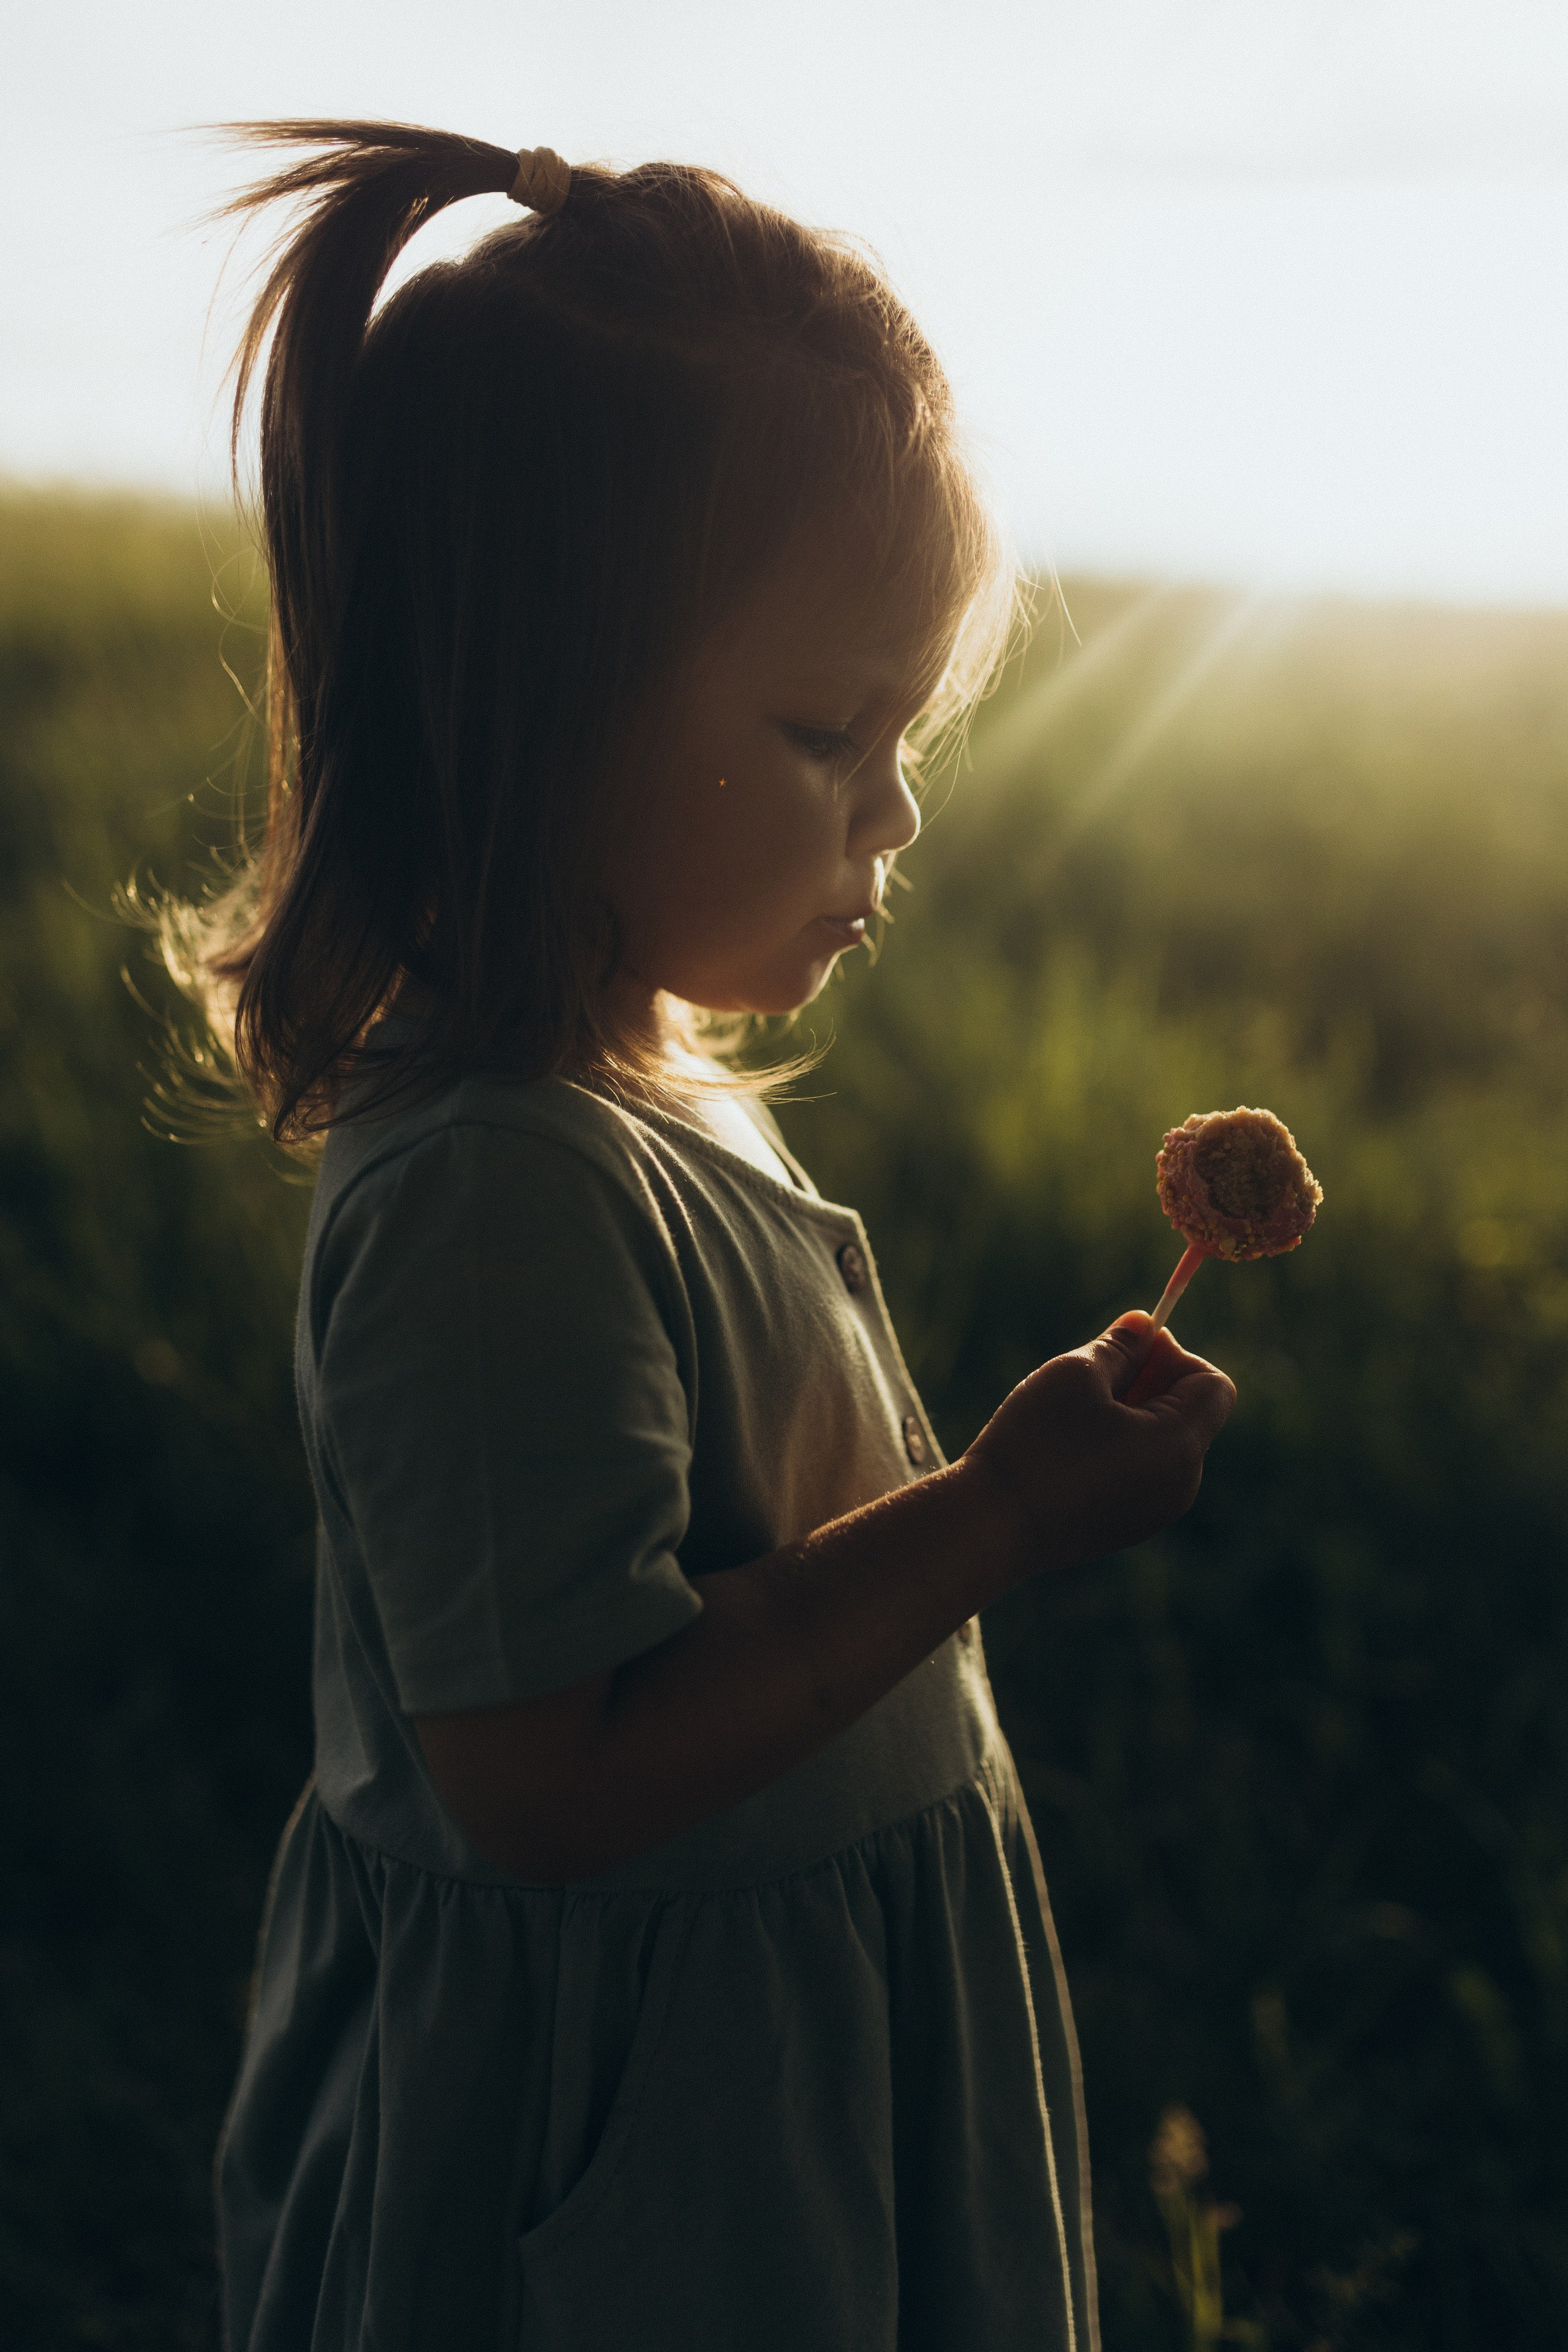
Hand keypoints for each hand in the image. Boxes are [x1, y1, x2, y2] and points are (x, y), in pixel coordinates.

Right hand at [958, 1311, 1235, 1579]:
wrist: (991, 1526)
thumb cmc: (1035, 1443)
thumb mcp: (1076, 1374)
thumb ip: (1121, 1345)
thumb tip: (1146, 1323)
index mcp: (1179, 1444)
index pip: (1213, 1385)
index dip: (1176, 1357)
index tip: (1129, 1352)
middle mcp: (1182, 1484)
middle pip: (1191, 1415)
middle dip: (1153, 1384)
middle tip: (1095, 1377)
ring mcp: (1157, 1513)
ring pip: (1164, 1444)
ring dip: (1133, 1416)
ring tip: (1076, 1415)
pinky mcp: (1128, 1528)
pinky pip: (1143, 1475)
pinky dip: (1121, 1451)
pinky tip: (1070, 1450)